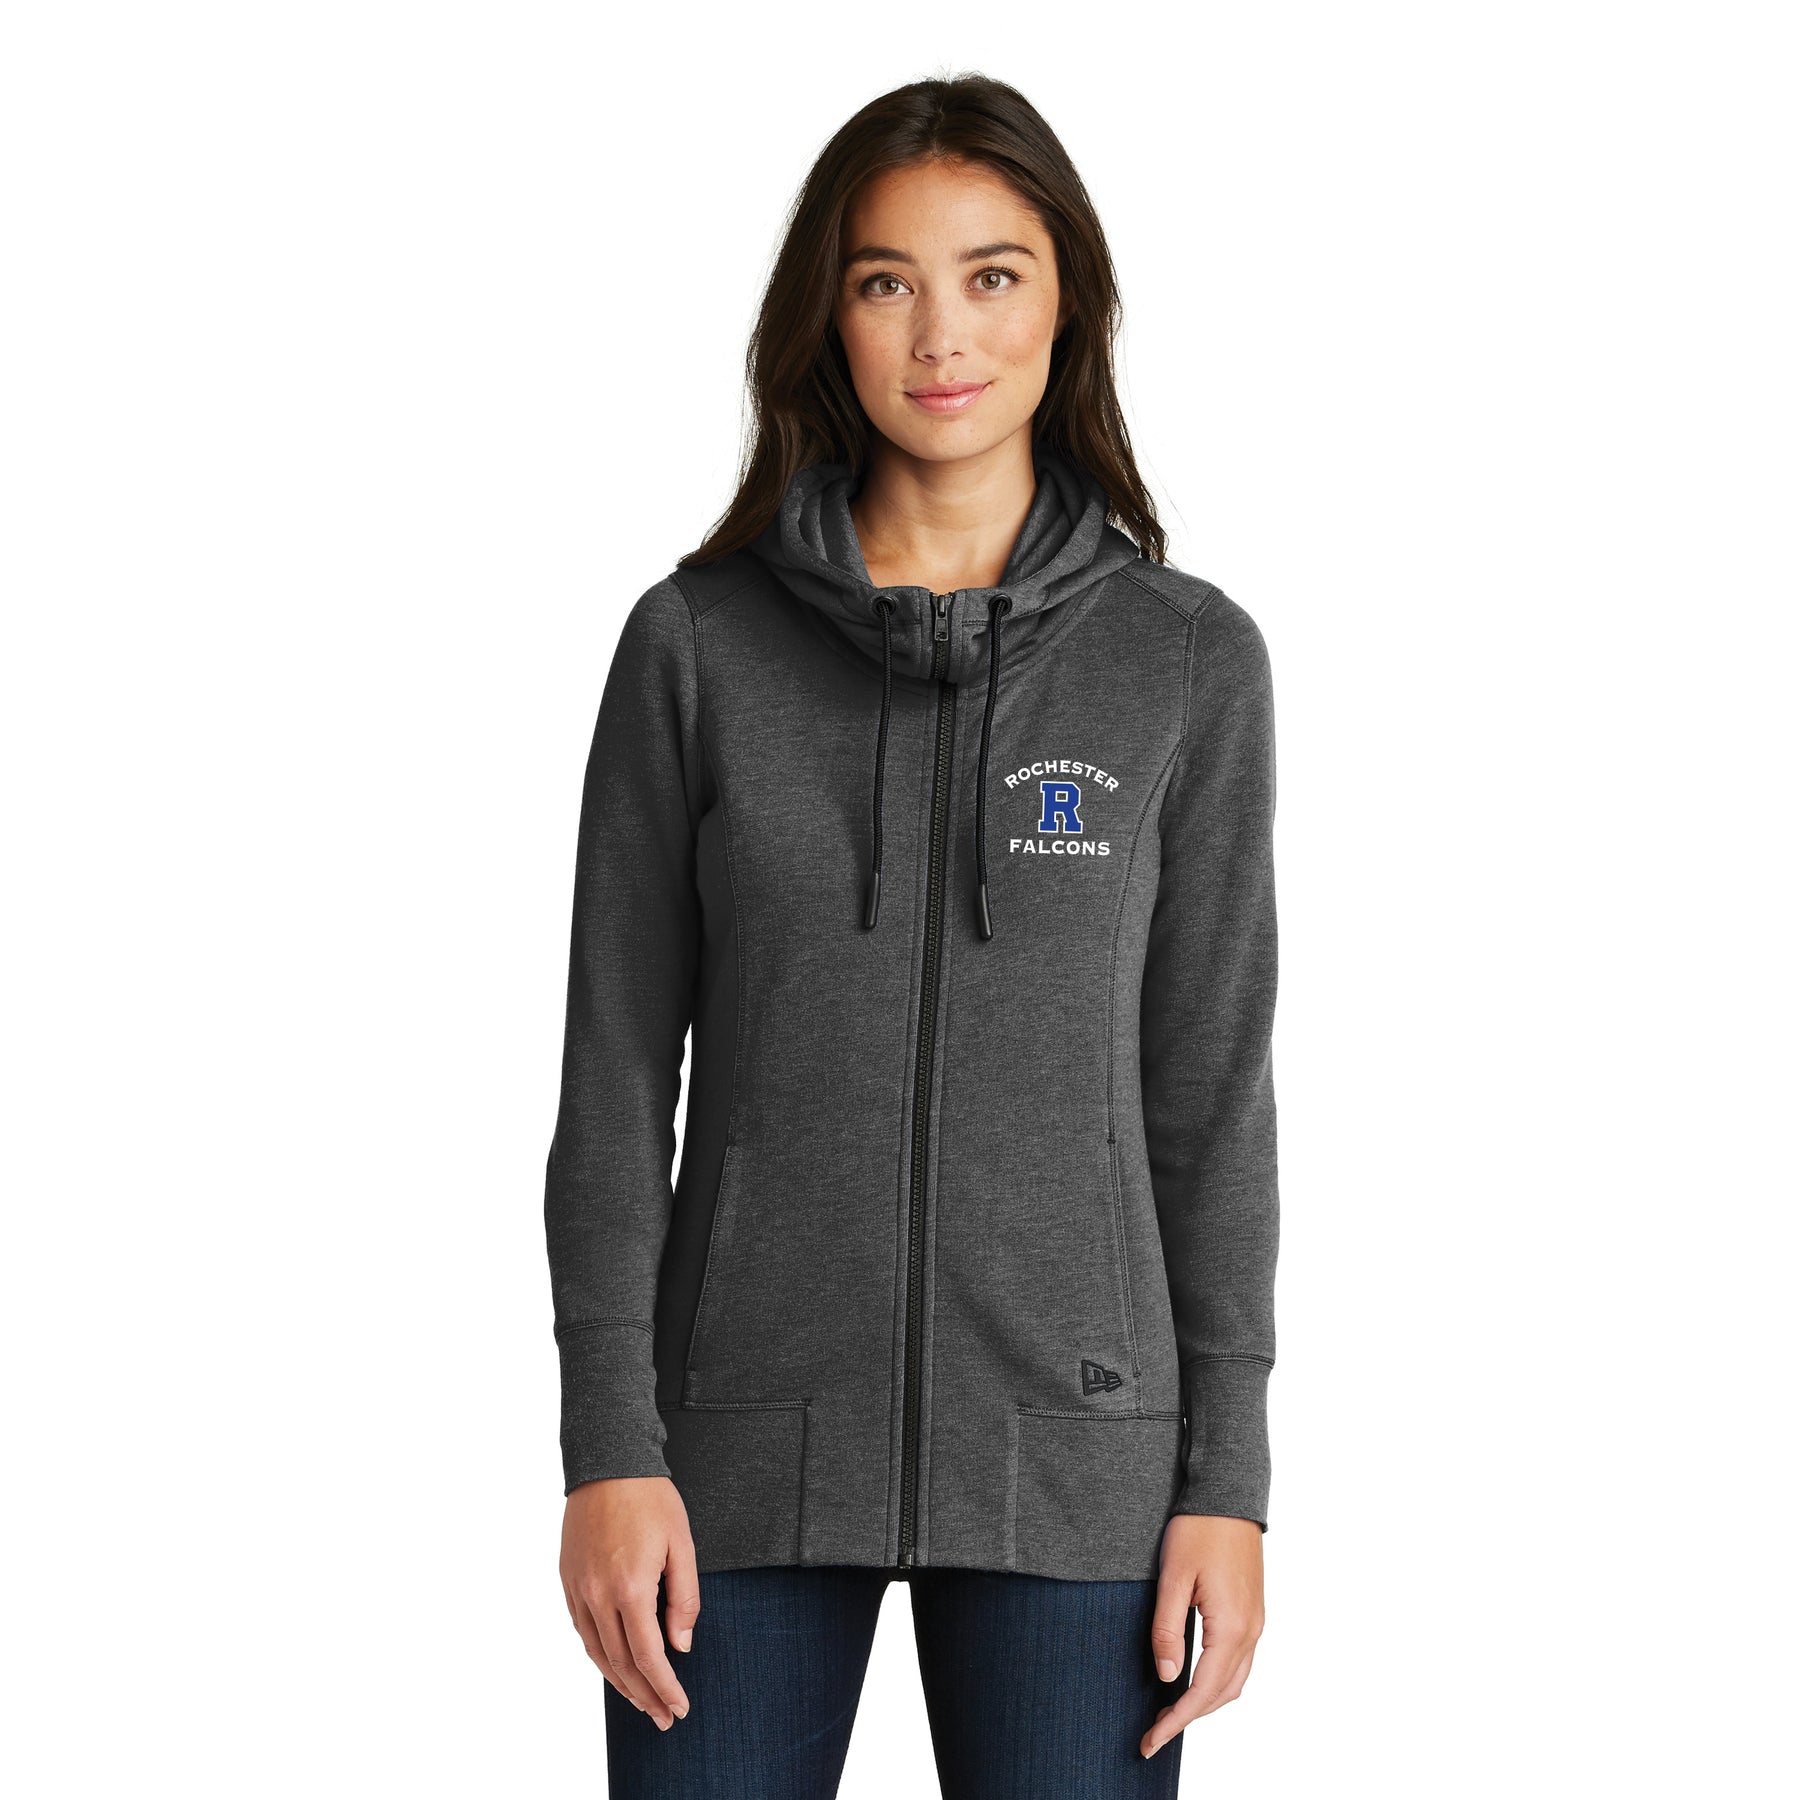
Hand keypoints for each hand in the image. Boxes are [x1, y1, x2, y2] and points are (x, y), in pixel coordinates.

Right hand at [559, 1476, 699, 1729]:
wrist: (607, 1463)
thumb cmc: (650, 1498)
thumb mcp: (681, 1543)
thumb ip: (684, 1597)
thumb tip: (681, 1645)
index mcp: (630, 1587)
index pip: (648, 1656)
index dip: (665, 1687)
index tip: (679, 1707)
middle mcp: (598, 1595)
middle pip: (621, 1663)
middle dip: (645, 1695)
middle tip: (664, 1718)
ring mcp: (578, 1589)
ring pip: (597, 1653)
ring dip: (620, 1684)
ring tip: (642, 1702)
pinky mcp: (567, 1580)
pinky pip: (582, 1631)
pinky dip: (599, 1656)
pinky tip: (614, 1665)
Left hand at [1141, 1513, 1264, 1758]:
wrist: (1228, 1493)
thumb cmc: (1198, 1528)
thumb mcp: (1173, 1576)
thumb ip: (1168, 1628)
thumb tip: (1167, 1676)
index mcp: (1231, 1626)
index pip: (1202, 1691)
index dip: (1176, 1721)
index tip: (1151, 1741)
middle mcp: (1251, 1630)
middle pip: (1223, 1694)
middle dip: (1189, 1718)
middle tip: (1154, 1732)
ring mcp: (1256, 1621)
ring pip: (1235, 1681)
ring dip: (1206, 1702)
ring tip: (1170, 1711)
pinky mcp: (1253, 1611)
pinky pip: (1240, 1661)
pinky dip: (1218, 1681)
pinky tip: (1194, 1678)